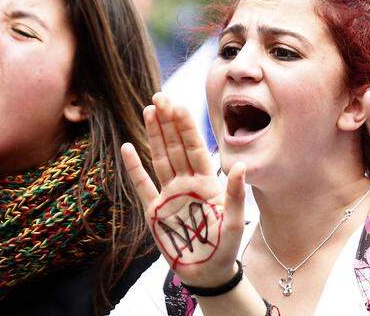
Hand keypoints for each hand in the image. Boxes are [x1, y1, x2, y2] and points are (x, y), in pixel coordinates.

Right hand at [121, 92, 246, 286]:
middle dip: (168, 121)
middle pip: (175, 146)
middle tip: (159, 97)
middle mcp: (186, 183)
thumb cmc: (225, 248)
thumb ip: (237, 195)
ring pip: (160, 158)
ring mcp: (169, 195)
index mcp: (206, 183)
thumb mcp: (235, 222)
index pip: (194, 148)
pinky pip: (142, 185)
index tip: (178, 105)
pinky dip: (134, 167)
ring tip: (148, 111)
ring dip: (154, 135)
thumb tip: (242, 165)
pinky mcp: (154, 211)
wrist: (207, 273)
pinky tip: (128, 147)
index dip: (185, 127)